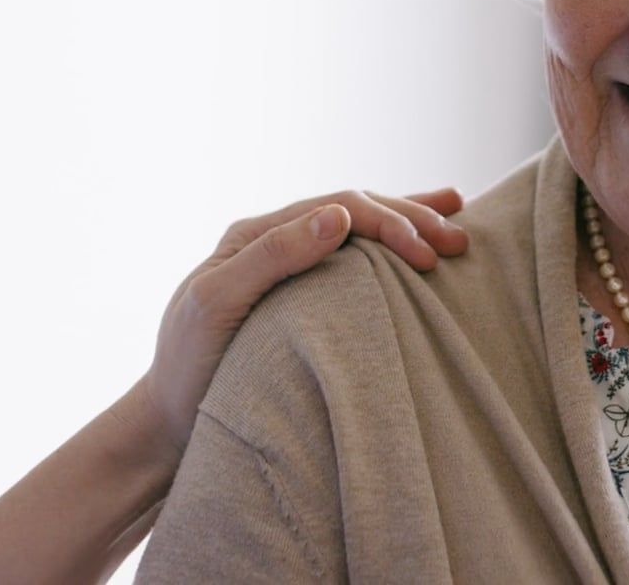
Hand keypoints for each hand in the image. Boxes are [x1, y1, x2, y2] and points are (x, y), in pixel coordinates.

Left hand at [130, 187, 467, 459]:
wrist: (168, 421)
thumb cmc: (187, 365)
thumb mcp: (217, 304)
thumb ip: (273, 254)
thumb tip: (339, 215)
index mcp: (255, 234)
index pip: (337, 207)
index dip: (389, 222)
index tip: (429, 255)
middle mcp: (274, 242)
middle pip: (356, 211)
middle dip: (411, 220)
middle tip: (458, 242)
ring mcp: (289, 268)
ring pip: (361, 231)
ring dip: (409, 225)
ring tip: (459, 224)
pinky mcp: (302, 300)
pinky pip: (354, 263)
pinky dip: (390, 249)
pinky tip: (420, 245)